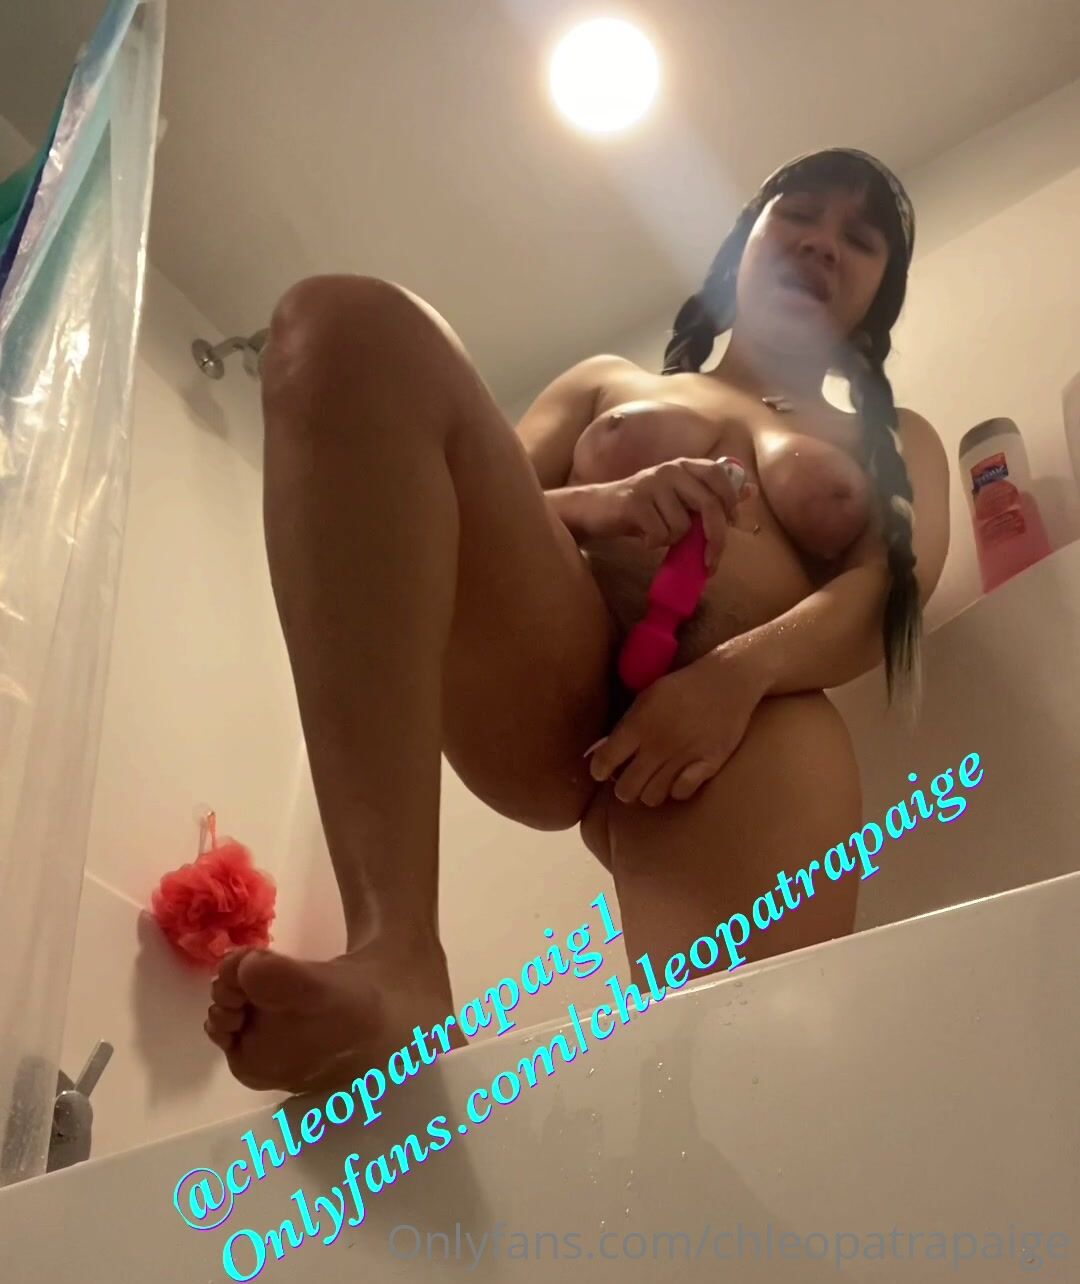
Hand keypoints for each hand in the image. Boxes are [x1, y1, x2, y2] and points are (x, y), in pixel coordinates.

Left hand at [587, 646, 766, 805]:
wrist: (727, 681)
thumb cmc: (683, 686)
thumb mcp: (647, 696)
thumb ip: (628, 724)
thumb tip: (608, 747)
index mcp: (638, 726)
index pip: (605, 761)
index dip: (599, 770)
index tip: (601, 771)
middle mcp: (658, 745)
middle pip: (626, 789)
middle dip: (623, 789)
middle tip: (629, 781)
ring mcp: (683, 757)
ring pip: (652, 797)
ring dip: (649, 793)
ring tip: (653, 782)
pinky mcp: (708, 764)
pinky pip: (682, 793)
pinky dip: (677, 790)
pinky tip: (678, 779)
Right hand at [590, 457, 753, 572]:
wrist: (596, 509)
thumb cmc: (642, 507)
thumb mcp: (679, 498)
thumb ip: (711, 494)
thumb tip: (750, 489)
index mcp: (685, 465)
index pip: (720, 477)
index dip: (731, 503)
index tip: (731, 525)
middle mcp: (671, 469)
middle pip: (709, 506)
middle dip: (715, 539)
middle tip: (710, 563)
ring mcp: (652, 484)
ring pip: (682, 526)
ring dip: (672, 540)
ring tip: (657, 534)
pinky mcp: (635, 502)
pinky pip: (660, 534)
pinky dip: (653, 544)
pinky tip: (643, 538)